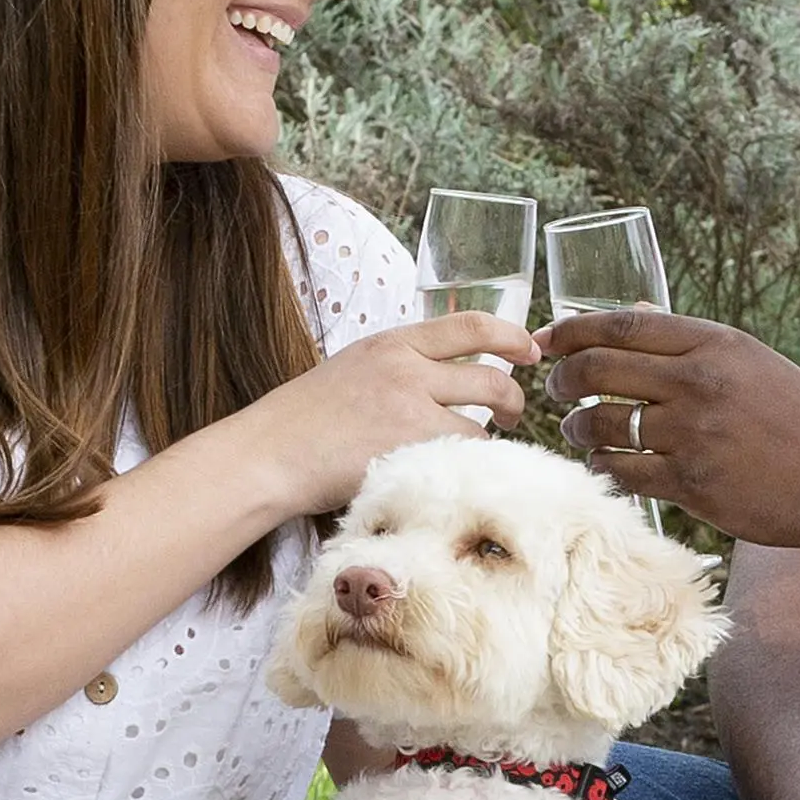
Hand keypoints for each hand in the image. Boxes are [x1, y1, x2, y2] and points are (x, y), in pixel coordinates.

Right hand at [264, 315, 535, 515]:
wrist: (269, 453)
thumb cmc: (304, 419)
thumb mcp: (355, 367)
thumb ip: (401, 366)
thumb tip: (448, 378)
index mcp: (393, 343)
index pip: (471, 326)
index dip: (512, 337)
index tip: (530, 350)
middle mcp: (406, 371)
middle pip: (491, 379)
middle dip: (514, 400)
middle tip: (514, 414)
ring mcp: (408, 414)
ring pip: (479, 428)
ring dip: (483, 443)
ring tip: (470, 453)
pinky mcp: (407, 453)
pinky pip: (458, 461)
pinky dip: (462, 468)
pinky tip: (449, 474)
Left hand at [537, 312, 799, 552]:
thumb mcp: (751, 361)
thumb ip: (688, 341)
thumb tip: (628, 312)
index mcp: (715, 344)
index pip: (622, 325)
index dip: (573, 331)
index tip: (548, 340)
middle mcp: (699, 382)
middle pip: (599, 370)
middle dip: (563, 379)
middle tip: (555, 388)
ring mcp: (693, 435)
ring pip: (601, 424)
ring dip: (576, 428)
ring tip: (576, 430)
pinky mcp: (692, 484)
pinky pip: (621, 471)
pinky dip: (603, 467)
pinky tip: (605, 465)